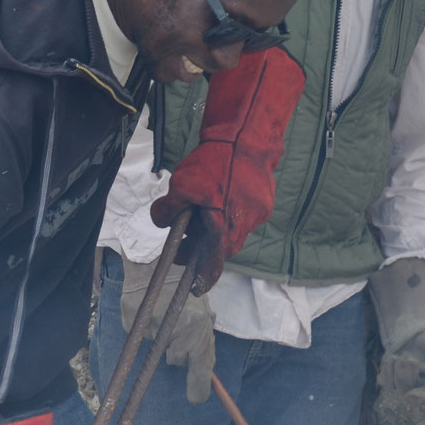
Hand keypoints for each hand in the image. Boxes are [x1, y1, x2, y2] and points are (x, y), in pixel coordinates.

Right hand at [117, 254, 214, 406]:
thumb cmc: (183, 282)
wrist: (156, 258)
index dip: (199, 387)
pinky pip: (141, 336)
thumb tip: (204, 365)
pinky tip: (149, 310)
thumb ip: (203, 335)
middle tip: (177, 326)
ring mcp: (152, 327)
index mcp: (198, 325)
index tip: (196, 398)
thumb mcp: (202, 307)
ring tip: (163, 311)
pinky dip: (145, 328)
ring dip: (161, 337)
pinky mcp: (133, 324)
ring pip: (158, 348)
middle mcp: (176, 329)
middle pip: (176, 359)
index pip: (201, 366)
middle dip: (178, 350)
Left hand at [150, 49, 305, 287]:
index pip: (213, 264)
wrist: (247, 136)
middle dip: (202, 247)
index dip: (202, 278)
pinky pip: (243, 216)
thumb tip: (160, 222)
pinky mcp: (264, 202)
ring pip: (232, 231)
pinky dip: (229, 213)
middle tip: (184, 243)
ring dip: (215, 228)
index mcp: (224, 229)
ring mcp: (257, 215)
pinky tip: (219, 198)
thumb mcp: (180, 186)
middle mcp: (244, 227)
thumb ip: (167, 210)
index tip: (194, 288)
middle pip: (221, 248)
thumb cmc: (214, 162)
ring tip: (199, 214)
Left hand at [377, 323, 424, 408]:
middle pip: (422, 401)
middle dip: (417, 398)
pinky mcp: (393, 382)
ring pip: (401, 390)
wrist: (418, 327)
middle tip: (411, 396)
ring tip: (404, 356)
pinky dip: (388, 369)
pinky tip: (394, 357)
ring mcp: (410, 388)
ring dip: (400, 373)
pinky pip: (387, 382)